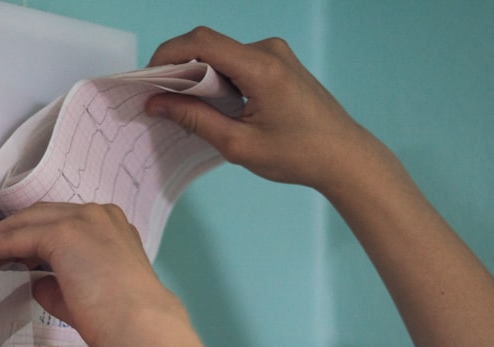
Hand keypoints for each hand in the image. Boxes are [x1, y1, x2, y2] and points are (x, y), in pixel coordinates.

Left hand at [0, 202, 187, 346]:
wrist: (141, 327)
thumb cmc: (124, 321)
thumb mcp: (88, 296)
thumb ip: (59, 285)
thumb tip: (35, 283)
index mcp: (112, 229)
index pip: (62, 224)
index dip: (32, 236)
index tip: (11, 252)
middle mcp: (99, 216)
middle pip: (42, 215)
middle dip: (11, 231)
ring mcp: (83, 221)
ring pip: (28, 222)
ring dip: (0, 236)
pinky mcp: (64, 233)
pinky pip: (19, 237)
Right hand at [146, 26, 377, 192]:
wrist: (345, 157)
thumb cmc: (298, 154)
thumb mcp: (239, 144)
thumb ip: (195, 120)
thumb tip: (158, 104)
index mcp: (261, 67)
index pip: (201, 42)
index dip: (168, 55)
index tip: (148, 79)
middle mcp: (269, 51)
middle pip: (209, 46)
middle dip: (180, 70)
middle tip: (161, 100)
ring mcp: (276, 55)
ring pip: (222, 56)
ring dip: (200, 78)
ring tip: (187, 109)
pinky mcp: (279, 65)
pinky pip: (238, 63)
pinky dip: (219, 80)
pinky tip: (214, 108)